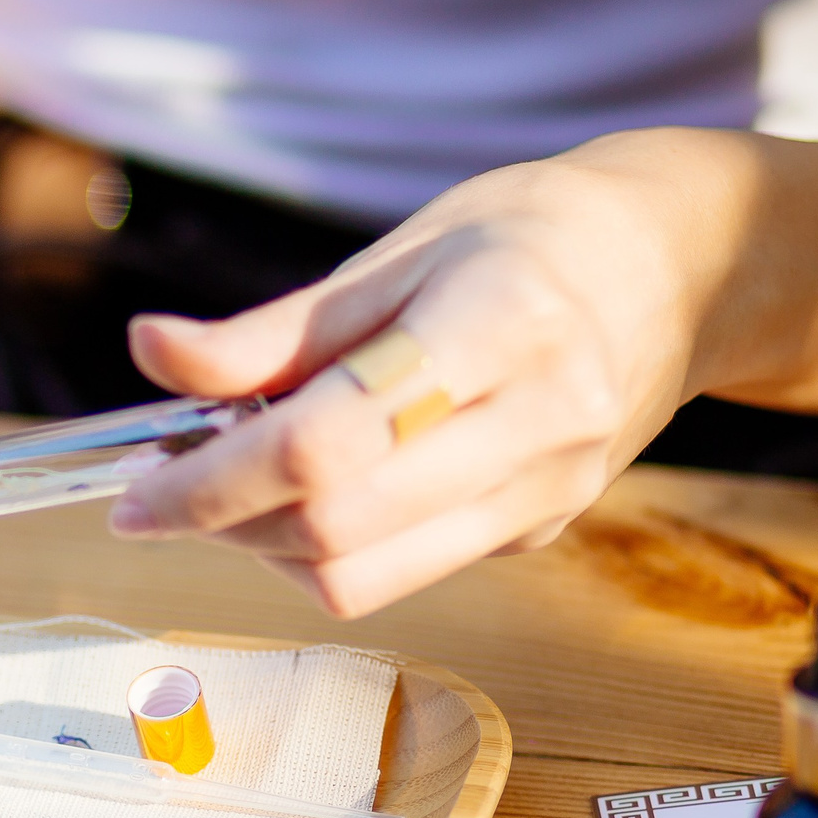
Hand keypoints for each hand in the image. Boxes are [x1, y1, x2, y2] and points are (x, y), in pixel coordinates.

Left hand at [109, 132, 746, 616]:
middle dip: (224, 520)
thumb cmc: (526, 239)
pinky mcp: (539, 531)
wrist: (676, 269)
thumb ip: (273, 329)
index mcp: (499, 326)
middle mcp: (537, 424)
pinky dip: (326, 547)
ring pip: (364, 577)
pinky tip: (308, 489)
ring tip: (228, 485)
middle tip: (162, 486)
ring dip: (266, 547)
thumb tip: (153, 351)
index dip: (214, 477)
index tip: (140, 485)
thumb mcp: (398, 252)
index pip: (329, 442)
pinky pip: (402, 571)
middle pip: (338, 527)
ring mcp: (546, 492)